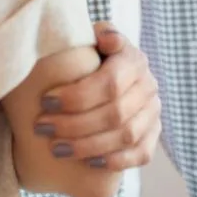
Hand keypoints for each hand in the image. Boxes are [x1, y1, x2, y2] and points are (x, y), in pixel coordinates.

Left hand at [32, 22, 160, 171]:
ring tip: (56, 148)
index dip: (76, 95)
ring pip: (126, 136)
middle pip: (116, 113)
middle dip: (74, 124)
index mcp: (134, 60)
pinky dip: (115, 160)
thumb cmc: (89, 57)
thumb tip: (104, 37)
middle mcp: (149, 86)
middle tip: (42, 127)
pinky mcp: (153, 135)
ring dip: (88, 146)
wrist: (107, 78)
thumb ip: (95, 33)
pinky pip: (141, 154)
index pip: (110, 82)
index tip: (44, 100)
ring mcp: (154, 112)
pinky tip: (87, 163)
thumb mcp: (89, 39)